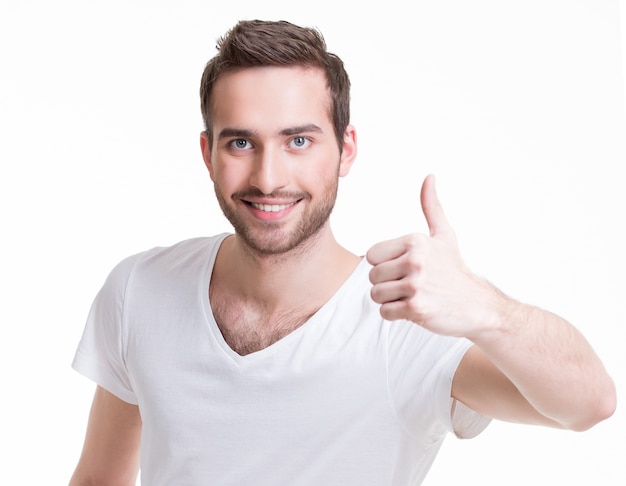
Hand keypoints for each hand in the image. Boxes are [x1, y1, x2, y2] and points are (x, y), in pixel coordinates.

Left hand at [366, 174, 498, 336]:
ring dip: (390, 300)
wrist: (478, 306)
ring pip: (376, 294)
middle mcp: (415, 260)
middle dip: (387, 284)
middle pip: (372, 276)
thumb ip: (431, 207)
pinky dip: (395, 314)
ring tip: (411, 296)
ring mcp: (416, 285)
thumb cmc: (454, 270)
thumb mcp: (444, 235)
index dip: (384, 265)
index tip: (404, 269)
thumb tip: (429, 177)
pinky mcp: (416, 308)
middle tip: (410, 285)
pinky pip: (385, 312)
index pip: (371, 255)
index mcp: (415, 241)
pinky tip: (414, 309)